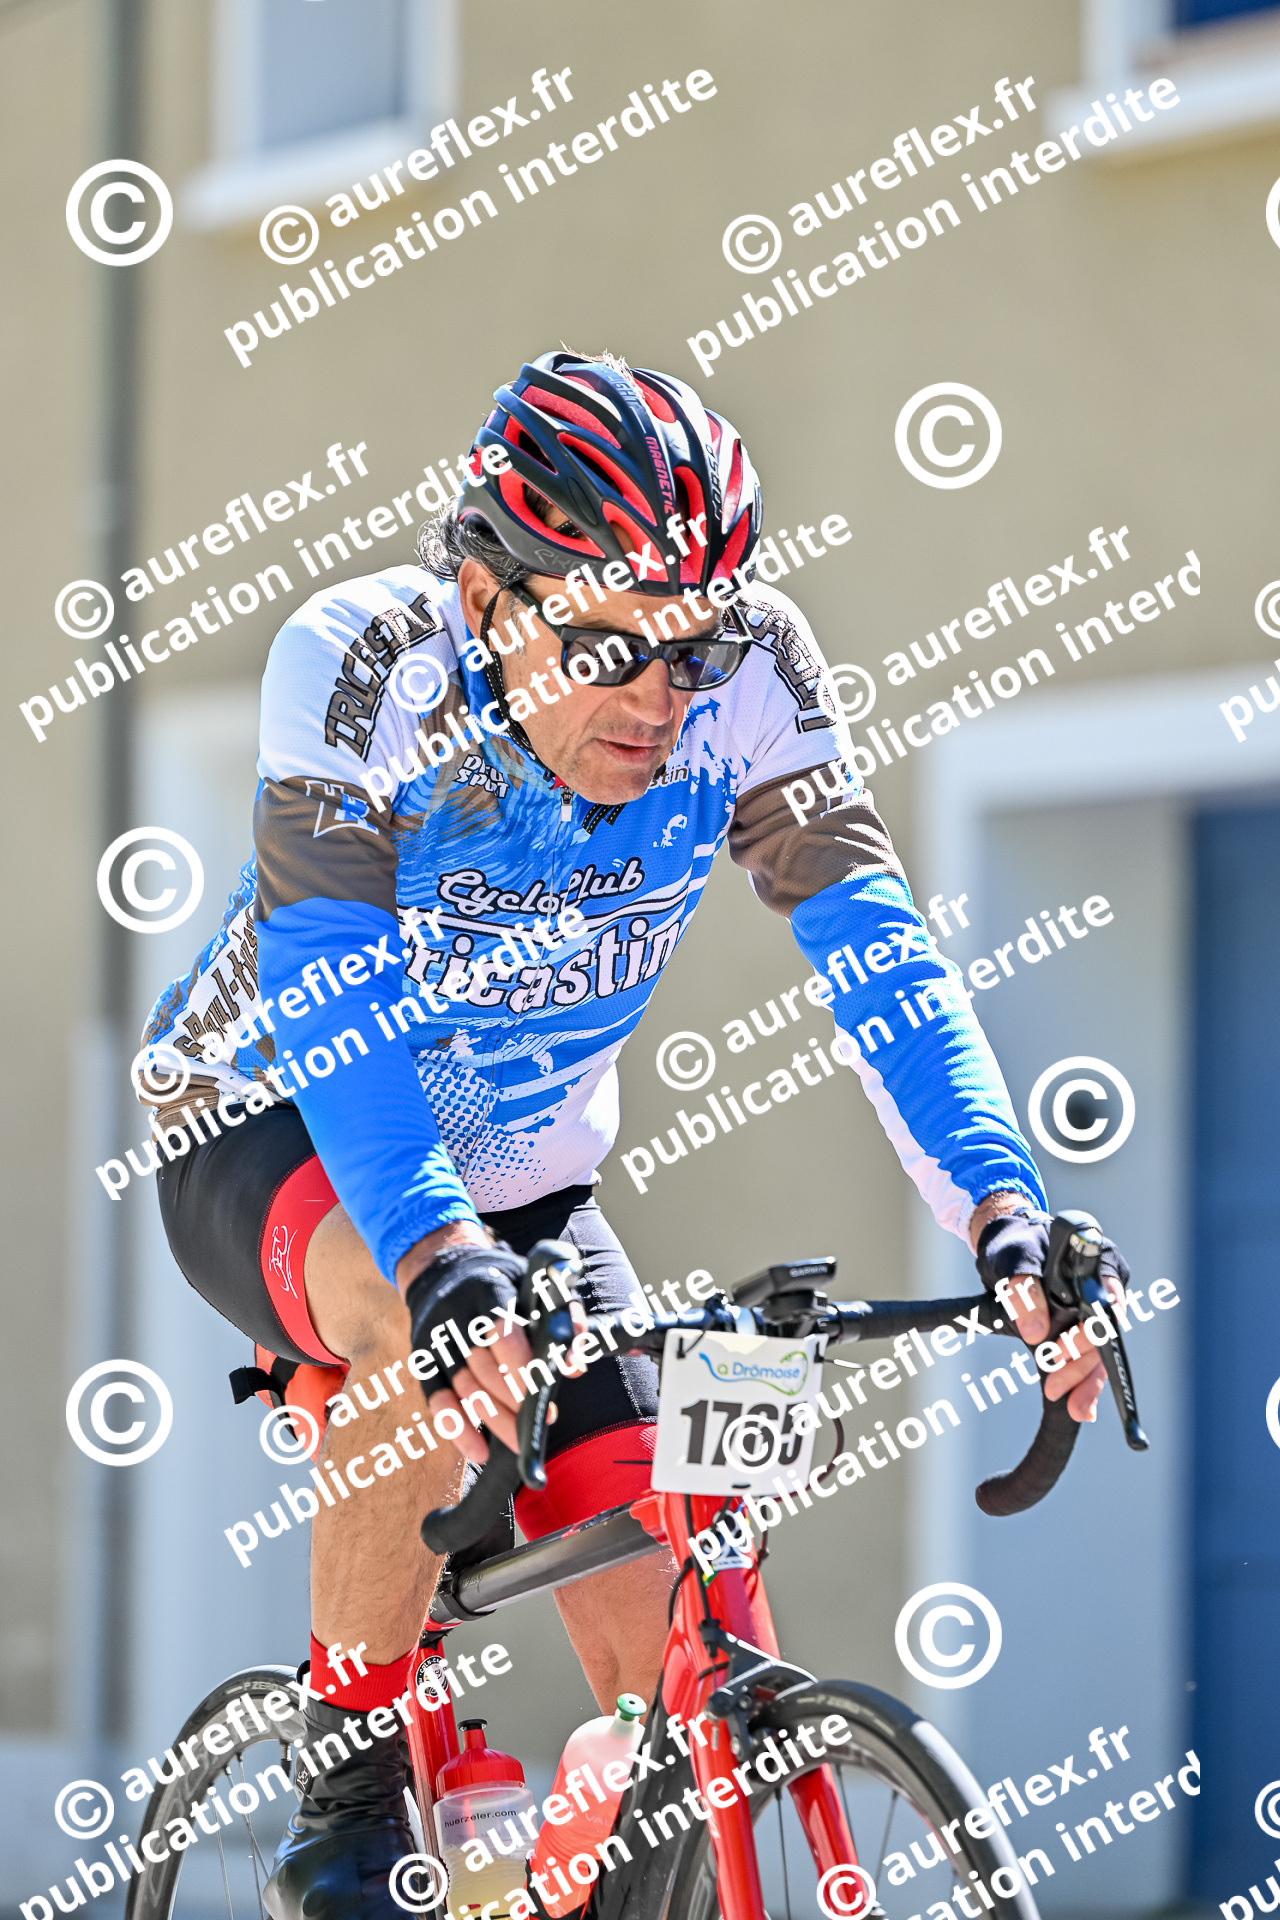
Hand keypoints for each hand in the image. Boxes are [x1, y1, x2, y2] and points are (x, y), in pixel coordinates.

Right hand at [401, 1234, 587, 1465]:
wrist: (441, 1266)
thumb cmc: (501, 1279)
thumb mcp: (534, 1281)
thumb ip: (562, 1316)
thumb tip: (575, 1364)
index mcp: (489, 1291)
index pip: (504, 1335)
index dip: (524, 1369)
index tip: (545, 1397)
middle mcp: (457, 1317)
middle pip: (485, 1370)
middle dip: (515, 1403)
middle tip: (541, 1423)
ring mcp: (437, 1341)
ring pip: (465, 1389)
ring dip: (494, 1421)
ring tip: (520, 1441)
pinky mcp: (424, 1361)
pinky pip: (437, 1401)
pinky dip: (457, 1429)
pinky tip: (479, 1451)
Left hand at [969, 1197, 1128, 1424]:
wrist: (1011, 1248)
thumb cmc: (1017, 1244)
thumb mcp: (1014, 1261)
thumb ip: (1024, 1291)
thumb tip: (1035, 1333)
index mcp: (1099, 1262)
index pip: (1107, 1300)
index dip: (1090, 1331)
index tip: (1064, 1351)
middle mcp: (1107, 1288)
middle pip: (1103, 1333)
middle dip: (1081, 1364)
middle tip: (1054, 1386)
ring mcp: (1096, 1311)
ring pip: (1099, 1352)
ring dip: (1085, 1381)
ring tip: (1075, 1409)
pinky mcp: (1084, 1329)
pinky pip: (1090, 1359)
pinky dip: (1085, 1383)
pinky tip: (1084, 1408)